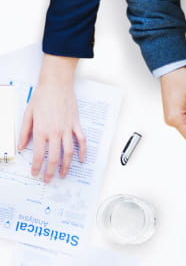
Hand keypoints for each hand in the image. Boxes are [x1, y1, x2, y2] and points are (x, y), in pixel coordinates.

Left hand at [18, 55, 83, 181]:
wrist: (56, 85)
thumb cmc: (42, 97)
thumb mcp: (28, 114)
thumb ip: (25, 132)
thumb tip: (22, 146)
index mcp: (41, 130)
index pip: (38, 154)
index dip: (36, 167)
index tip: (35, 174)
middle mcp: (55, 132)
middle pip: (54, 158)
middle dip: (51, 172)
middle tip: (48, 179)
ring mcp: (67, 130)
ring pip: (69, 153)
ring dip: (66, 166)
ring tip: (63, 174)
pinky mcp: (76, 125)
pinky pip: (81, 142)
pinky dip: (82, 152)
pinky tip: (81, 160)